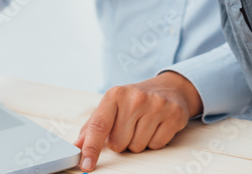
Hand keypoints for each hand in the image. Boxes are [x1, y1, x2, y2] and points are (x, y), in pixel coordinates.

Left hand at [73, 72, 202, 171]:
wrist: (169, 88)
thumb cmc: (136, 99)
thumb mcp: (112, 105)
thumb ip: (93, 126)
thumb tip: (77, 146)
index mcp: (115, 94)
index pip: (99, 126)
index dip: (91, 148)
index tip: (86, 164)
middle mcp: (135, 98)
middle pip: (118, 143)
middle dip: (121, 141)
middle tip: (129, 126)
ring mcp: (156, 105)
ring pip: (137, 147)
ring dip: (137, 142)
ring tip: (143, 124)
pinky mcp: (173, 115)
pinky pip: (156, 146)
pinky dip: (154, 141)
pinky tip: (156, 126)